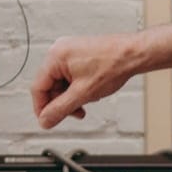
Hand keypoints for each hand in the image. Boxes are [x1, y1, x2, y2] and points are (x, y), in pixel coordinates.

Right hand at [31, 26, 171, 128]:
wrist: (133, 54)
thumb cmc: (113, 64)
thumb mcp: (83, 93)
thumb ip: (60, 109)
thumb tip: (45, 120)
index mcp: (55, 56)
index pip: (38, 87)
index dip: (42, 108)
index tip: (48, 121)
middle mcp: (59, 51)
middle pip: (49, 85)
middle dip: (62, 102)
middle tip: (75, 112)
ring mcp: (69, 51)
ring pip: (61, 82)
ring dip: (71, 96)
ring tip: (87, 100)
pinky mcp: (79, 54)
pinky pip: (69, 76)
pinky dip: (77, 87)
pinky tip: (90, 91)